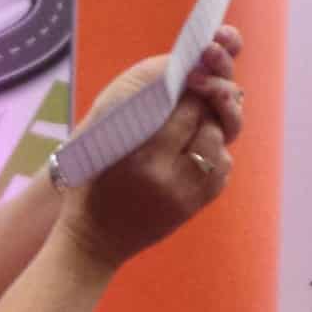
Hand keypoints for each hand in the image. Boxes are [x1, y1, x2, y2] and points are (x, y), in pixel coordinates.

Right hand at [59, 26, 243, 266]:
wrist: (93, 241)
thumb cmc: (89, 185)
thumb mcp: (101, 144)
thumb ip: (136, 112)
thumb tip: (173, 76)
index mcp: (144, 158)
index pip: (186, 109)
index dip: (193, 85)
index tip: (192, 70)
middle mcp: (172, 177)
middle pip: (210, 125)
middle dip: (210, 100)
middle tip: (203, 84)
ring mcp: (189, 195)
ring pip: (221, 144)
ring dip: (214, 125)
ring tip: (200, 113)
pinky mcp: (197, 206)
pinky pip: (222, 167)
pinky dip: (215, 149)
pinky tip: (200, 141)